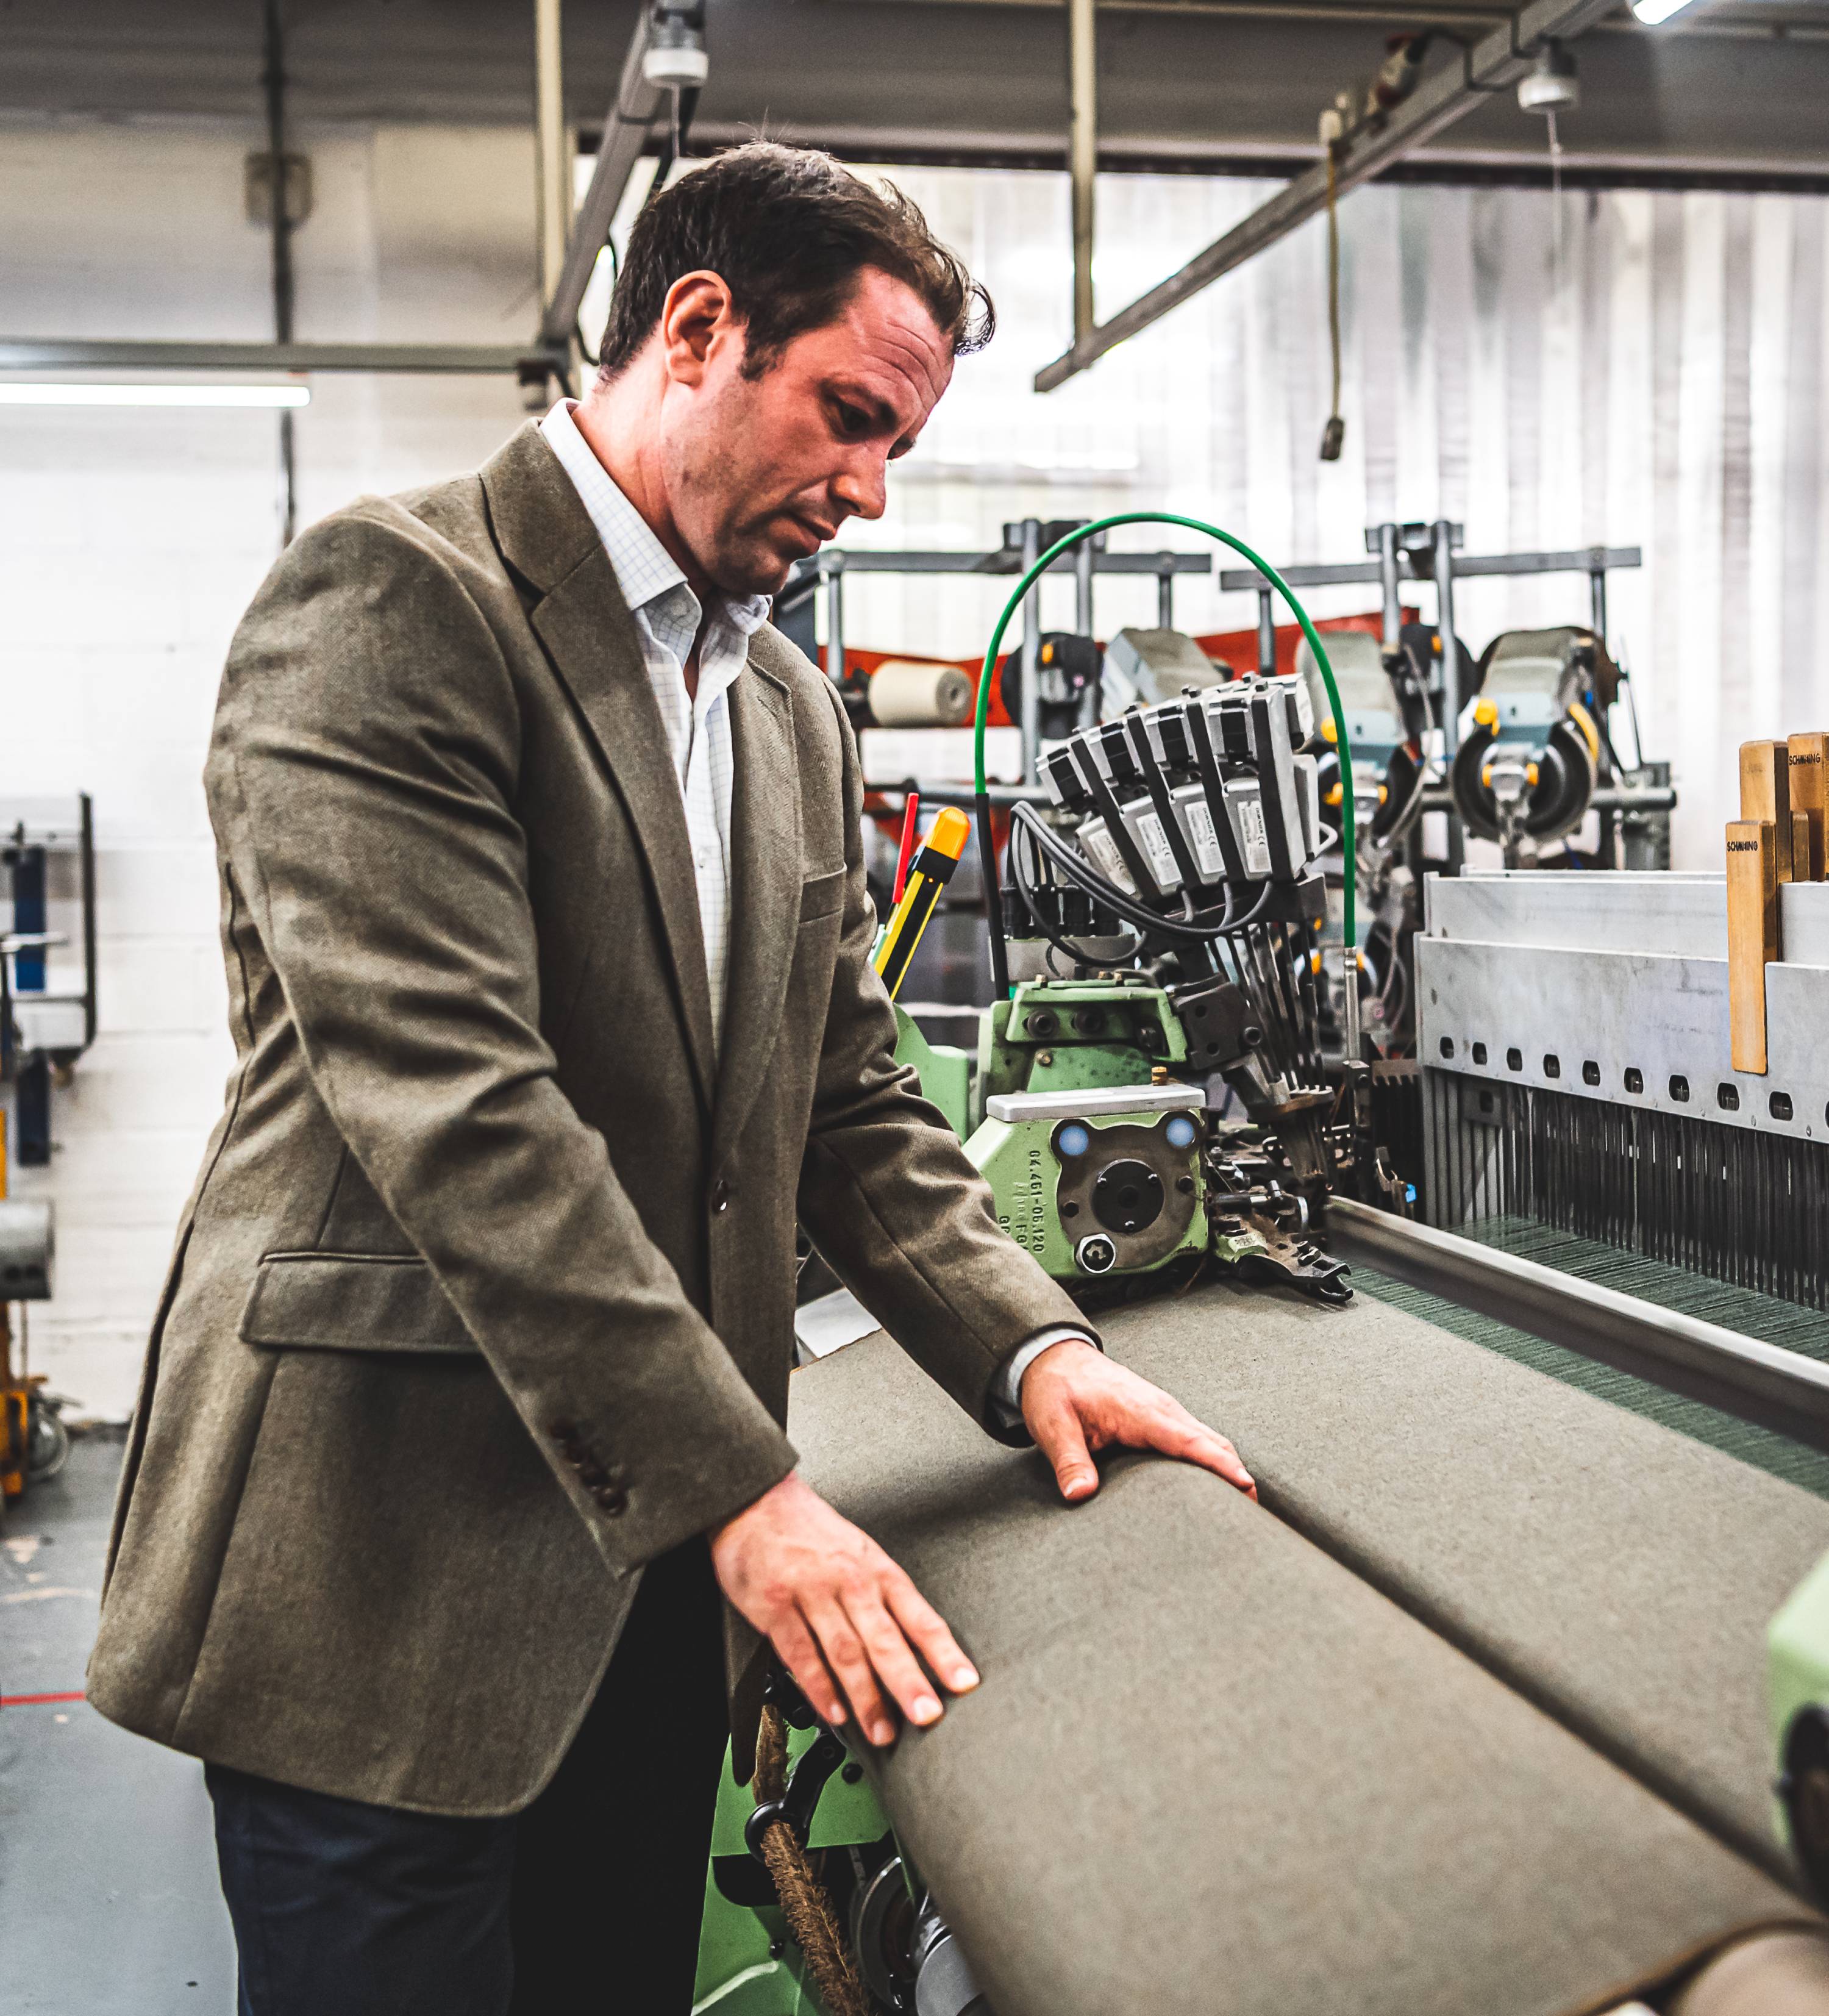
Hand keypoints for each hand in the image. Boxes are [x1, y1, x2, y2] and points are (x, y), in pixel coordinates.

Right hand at [710, 1471, 978, 1746]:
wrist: (757, 1500)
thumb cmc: (813, 1532)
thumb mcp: (861, 1553)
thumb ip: (883, 1599)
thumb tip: (914, 1650)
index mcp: (878, 1570)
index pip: (919, 1616)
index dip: (944, 1651)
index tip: (964, 1682)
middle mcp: (850, 1581)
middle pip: (885, 1639)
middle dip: (909, 1681)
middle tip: (927, 1715)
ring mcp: (811, 1593)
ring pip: (845, 1651)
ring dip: (866, 1697)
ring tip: (882, 1731)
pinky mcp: (775, 1606)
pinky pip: (801, 1653)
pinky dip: (819, 1687)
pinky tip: (835, 1712)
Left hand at [1020, 1338, 1256, 1504]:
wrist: (1056, 1355)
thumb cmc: (1056, 1387)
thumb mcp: (1053, 1424)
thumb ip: (1069, 1460)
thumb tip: (1080, 1494)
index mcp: (1141, 1411)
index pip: (1190, 1441)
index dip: (1220, 1465)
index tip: (1246, 1488)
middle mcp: (1162, 1409)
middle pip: (1213, 1443)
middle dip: (1236, 1476)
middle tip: (1252, 1517)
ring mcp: (1165, 1412)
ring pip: (1209, 1440)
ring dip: (1228, 1468)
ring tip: (1243, 1509)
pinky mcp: (1161, 1417)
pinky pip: (1197, 1438)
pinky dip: (1214, 1460)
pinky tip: (1214, 1486)